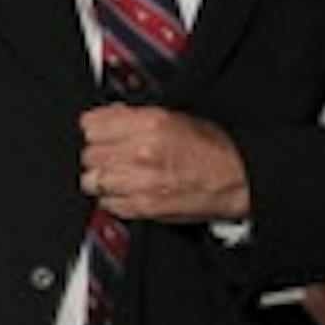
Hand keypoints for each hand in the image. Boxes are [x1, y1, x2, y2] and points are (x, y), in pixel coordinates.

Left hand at [79, 105, 248, 222]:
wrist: (235, 177)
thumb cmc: (212, 147)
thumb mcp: (173, 116)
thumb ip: (135, 117)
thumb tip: (109, 117)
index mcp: (147, 124)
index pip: (90, 125)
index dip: (96, 128)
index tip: (100, 131)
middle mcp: (139, 153)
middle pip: (89, 154)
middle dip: (98, 153)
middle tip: (112, 153)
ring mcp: (139, 183)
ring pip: (91, 181)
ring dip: (102, 177)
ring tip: (117, 173)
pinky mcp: (143, 208)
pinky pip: (107, 204)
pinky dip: (112, 198)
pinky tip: (127, 190)